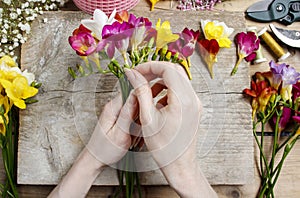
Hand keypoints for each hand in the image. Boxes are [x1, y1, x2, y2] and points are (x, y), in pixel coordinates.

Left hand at [48, 94, 136, 197]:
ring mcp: (117, 112)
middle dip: (143, 114)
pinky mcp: (120, 118)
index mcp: (112, 108)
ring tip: (135, 135)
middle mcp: (114, 107)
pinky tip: (135, 136)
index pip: (133, 92)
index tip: (149, 110)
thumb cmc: (105, 150)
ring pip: (138, 110)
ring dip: (141, 122)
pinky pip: (135, 118)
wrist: (95, 160)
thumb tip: (135, 95)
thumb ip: (128, 113)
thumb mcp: (119, 133)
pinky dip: (138, 127)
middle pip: (137, 100)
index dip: (145, 98)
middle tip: (139, 129)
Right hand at [125, 61, 216, 197]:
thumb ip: (140, 91)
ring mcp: (195, 103)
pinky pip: (180, 91)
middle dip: (155, 71)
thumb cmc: (164, 147)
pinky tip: (156, 103)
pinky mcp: (194, 107)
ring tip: (146, 93)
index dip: (149, 66)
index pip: (168, 69)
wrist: (180, 165)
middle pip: (175, 71)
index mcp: (183, 100)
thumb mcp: (147, 118)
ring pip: (178, 79)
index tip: (135, 72)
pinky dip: (167, 91)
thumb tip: (132, 74)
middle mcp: (193, 98)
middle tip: (139, 77)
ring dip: (160, 81)